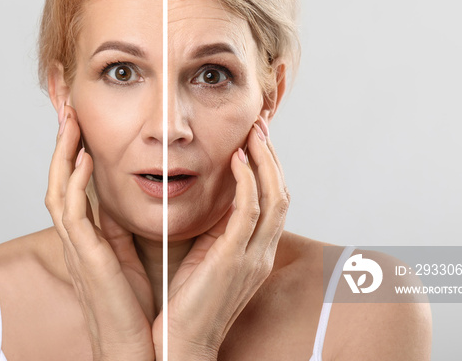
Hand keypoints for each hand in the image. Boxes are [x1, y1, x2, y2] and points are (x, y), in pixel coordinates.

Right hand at [45, 103, 155, 360]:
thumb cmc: (135, 307)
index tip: (82, 123)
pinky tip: (85, 160)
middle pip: (60, 180)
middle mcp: (77, 239)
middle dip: (62, 145)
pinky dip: (74, 184)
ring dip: (63, 155)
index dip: (74, 153)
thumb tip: (127, 201)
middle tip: (67, 110)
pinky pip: (72, 214)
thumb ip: (121, 229)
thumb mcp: (129, 258)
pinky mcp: (85, 258)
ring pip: (59, 190)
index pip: (75, 185)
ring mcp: (77, 248)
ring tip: (70, 122)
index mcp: (89, 237)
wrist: (137, 349)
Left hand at [153, 117, 289, 359]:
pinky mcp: (235, 260)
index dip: (268, 166)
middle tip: (259, 124)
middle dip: (272, 155)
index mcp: (254, 253)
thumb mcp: (204, 261)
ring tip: (253, 132)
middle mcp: (261, 253)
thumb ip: (212, 232)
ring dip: (265, 160)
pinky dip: (248, 182)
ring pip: (274, 197)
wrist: (180, 347)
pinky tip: (237, 159)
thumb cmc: (185, 305)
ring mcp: (252, 257)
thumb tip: (205, 202)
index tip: (254, 138)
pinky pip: (250, 212)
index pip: (272, 199)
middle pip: (281, 192)